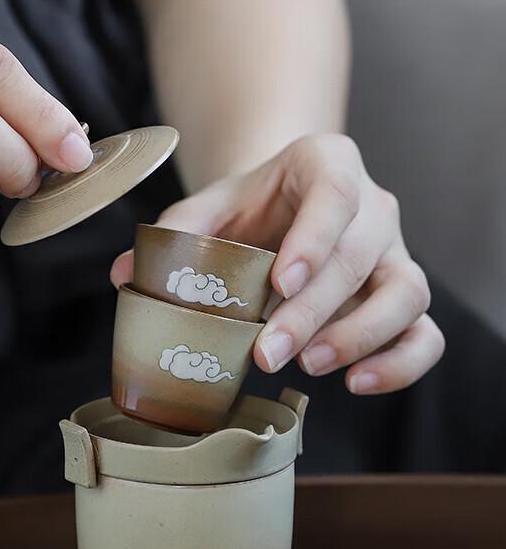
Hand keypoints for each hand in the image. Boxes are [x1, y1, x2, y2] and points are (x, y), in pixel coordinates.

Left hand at [111, 134, 444, 394]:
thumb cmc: (246, 211)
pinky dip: (402, 362)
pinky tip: (356, 382)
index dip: (313, 240)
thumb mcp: (209, 209)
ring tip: (309, 367)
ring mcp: (395, 254)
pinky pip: (425, 332)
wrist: (281, 214)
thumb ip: (174, 235)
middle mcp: (373, 207)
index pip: (335, 194)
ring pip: (407, 294)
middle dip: (314, 311)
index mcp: (327, 166)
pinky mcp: (402, 297)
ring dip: (361, 336)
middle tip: (267, 352)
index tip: (280, 284)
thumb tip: (124, 275)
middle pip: (361, 256)